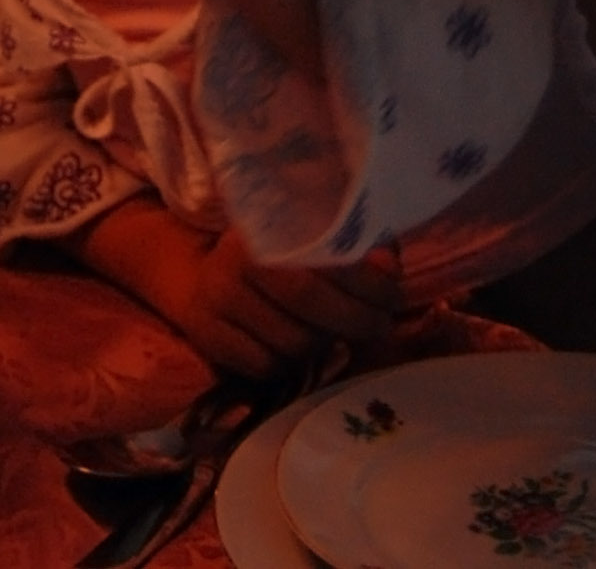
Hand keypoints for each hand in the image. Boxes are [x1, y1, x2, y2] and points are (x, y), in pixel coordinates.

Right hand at [152, 225, 400, 376]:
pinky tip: (294, 344)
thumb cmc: (273, 256)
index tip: (393, 296)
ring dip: (323, 343)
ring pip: (291, 342)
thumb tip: (388, 269)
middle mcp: (230, 264)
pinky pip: (265, 365)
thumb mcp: (312, 240)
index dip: (367, 283)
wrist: (203, 276)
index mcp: (259, 230)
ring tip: (333, 332)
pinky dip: (288, 363)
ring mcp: (214, 303)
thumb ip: (354, 250)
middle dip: (356, 319)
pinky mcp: (206, 337)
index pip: (324, 262)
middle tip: (378, 324)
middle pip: (308, 303)